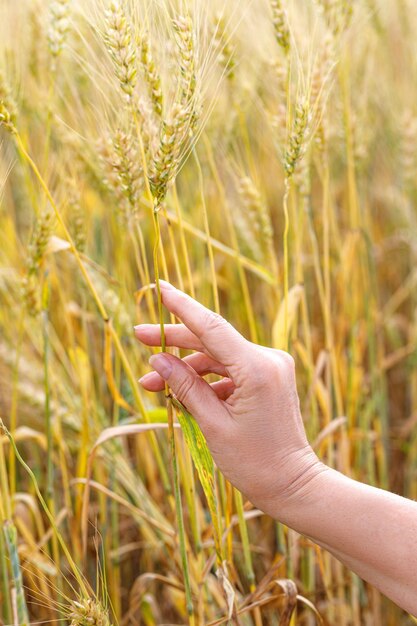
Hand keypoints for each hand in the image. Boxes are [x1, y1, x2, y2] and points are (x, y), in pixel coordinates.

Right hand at [134, 281, 324, 517]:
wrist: (294, 485)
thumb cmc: (255, 463)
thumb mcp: (212, 425)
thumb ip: (185, 387)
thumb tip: (158, 359)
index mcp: (258, 368)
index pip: (212, 327)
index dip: (182, 306)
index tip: (159, 286)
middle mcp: (268, 359)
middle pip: (212, 340)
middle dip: (174, 342)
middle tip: (139, 337)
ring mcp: (270, 366)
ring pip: (218, 356)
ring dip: (186, 368)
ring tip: (152, 385)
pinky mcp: (268, 377)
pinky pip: (229, 370)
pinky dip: (205, 379)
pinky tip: (181, 395)